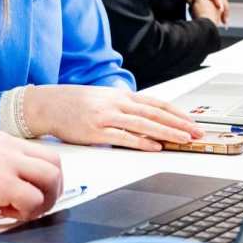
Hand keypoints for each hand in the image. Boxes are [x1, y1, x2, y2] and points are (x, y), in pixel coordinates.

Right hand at [0, 131, 62, 223]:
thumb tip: (15, 191)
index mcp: (0, 140)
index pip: (42, 155)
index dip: (42, 179)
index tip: (30, 195)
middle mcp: (7, 147)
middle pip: (55, 164)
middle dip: (52, 190)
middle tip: (34, 207)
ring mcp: (5, 162)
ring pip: (51, 179)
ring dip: (43, 201)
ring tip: (20, 212)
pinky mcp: (0, 183)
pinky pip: (33, 199)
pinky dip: (25, 212)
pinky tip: (2, 213)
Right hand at [22, 85, 203, 151]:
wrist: (46, 104)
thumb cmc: (73, 103)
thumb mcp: (103, 98)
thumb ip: (123, 106)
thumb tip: (144, 116)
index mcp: (120, 95)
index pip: (156, 103)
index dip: (176, 112)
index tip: (192, 121)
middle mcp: (116, 103)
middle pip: (155, 113)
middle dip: (179, 124)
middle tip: (196, 133)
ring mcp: (106, 117)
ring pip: (144, 124)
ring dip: (167, 132)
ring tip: (183, 140)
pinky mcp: (96, 131)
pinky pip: (123, 137)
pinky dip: (141, 142)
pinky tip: (155, 146)